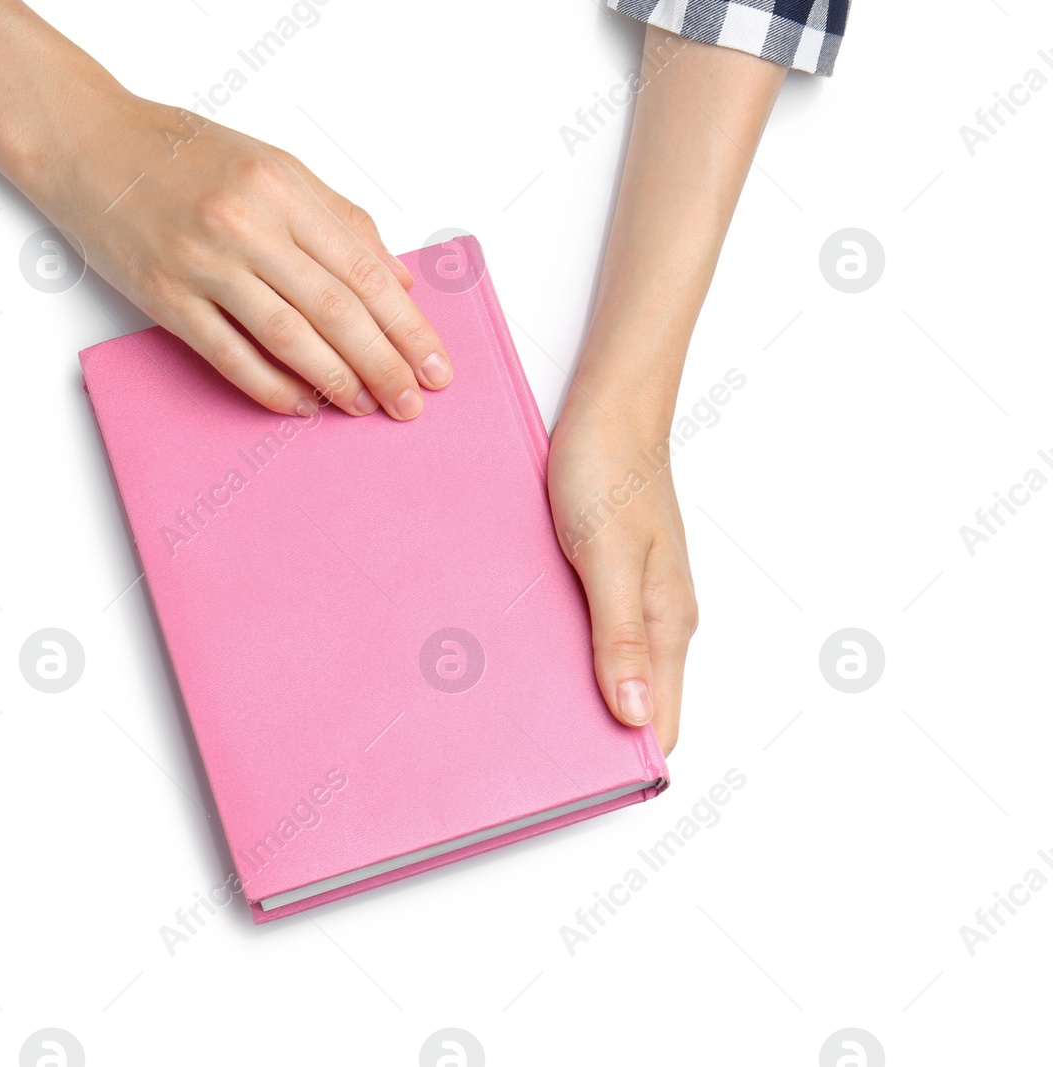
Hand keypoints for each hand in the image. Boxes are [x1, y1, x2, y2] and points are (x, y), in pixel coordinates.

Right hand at [17, 85, 452, 418]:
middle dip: (383, 362)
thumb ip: (337, 218)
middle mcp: (246, 223)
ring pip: (289, 336)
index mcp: (282, 186)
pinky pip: (229, 353)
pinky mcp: (163, 295)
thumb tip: (398, 279)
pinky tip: (302, 403)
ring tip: (366, 407)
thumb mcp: (272, 163)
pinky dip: (271, 385)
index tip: (434, 362)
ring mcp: (203, 263)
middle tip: (412, 401)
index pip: (363, 269)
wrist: (87, 142)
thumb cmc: (180, 152)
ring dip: (336, 379)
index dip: (405, 324)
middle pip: (335, 309)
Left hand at [547, 396, 696, 753]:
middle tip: (526, 739)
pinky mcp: (607, 574)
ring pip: (607, 667)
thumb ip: (620, 637)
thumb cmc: (611, 472)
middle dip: (589, 729)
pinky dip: (562, 647)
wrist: (607, 409)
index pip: (660, 723)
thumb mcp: (609, 557)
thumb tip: (631, 716)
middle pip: (631, 703)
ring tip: (515, 695)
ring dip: (572, 686)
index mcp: (668, 624)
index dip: (624, 756)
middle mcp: (657, 619)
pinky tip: (522, 642)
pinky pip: (588, 629)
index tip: (574, 773)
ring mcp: (633, 597)